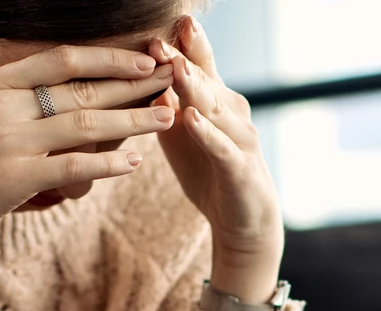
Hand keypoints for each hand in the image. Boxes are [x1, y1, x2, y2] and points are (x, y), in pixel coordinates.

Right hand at [0, 8, 177, 265]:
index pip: (60, 59)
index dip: (107, 57)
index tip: (143, 57)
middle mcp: (1, 107)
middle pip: (82, 87)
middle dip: (133, 83)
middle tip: (172, 79)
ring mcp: (8, 142)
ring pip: (86, 123)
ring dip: (133, 119)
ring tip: (169, 116)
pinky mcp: (16, 180)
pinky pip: (74, 166)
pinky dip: (108, 163)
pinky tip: (135, 162)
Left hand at [151, 17, 283, 303]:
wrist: (243, 219)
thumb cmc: (208, 170)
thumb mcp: (181, 133)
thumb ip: (165, 104)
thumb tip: (138, 75)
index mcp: (215, 100)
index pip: (199, 64)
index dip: (184, 43)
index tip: (167, 20)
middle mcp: (231, 112)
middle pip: (205, 80)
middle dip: (183, 57)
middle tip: (160, 36)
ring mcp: (239, 138)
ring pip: (214, 109)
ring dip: (195, 88)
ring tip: (175, 67)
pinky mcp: (239, 169)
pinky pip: (221, 147)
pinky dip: (206, 133)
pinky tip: (190, 119)